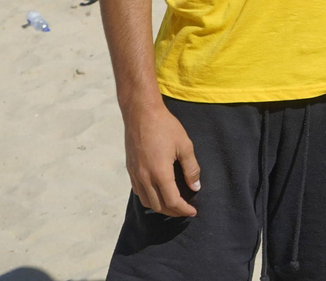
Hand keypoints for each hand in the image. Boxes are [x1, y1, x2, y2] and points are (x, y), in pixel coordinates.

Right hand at [124, 100, 201, 217]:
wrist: (141, 113)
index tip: (193, 212)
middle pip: (158, 206)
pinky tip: (158, 193)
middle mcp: (144, 177)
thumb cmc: (165, 126)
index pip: (172, 201)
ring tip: (173, 205)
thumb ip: (191, 168)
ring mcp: (135, 174)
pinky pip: (138, 192)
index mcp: (159, 173)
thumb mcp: (185, 145)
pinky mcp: (130, 169)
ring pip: (146, 202)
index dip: (183, 210)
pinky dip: (149, 198)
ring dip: (160, 207)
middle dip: (173, 212)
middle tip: (185, 210)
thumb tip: (195, 187)